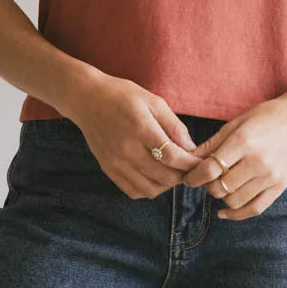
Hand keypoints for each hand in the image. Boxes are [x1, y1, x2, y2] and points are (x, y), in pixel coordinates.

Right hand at [70, 75, 201, 198]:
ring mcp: (115, 162)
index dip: (191, 163)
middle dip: (182, 175)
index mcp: (141, 128)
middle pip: (164, 177)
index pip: (172, 157)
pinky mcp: (108, 169)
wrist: (87, 99)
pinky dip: (148, 189)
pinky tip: (154, 177)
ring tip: (172, 172)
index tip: (199, 161)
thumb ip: (174, 126)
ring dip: (166, 185)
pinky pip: (133, 191)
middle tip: (188, 168)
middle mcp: (127, 149)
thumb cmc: (123, 96)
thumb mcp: (153, 102)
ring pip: (150, 189)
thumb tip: (191, 149)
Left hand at [181, 88, 286, 220]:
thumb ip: (212, 144)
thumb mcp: (237, 123)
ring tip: (220, 186)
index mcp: (243, 142)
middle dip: (206, 186)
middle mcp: (257, 161)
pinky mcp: (280, 186)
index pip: (209, 169)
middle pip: (219, 188)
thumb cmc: (266, 116)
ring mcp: (270, 176)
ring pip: (234, 201)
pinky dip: (236, 214)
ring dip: (221, 197)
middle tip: (205, 179)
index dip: (193, 177)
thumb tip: (188, 159)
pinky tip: (224, 211)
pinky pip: (255, 209)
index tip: (188, 178)